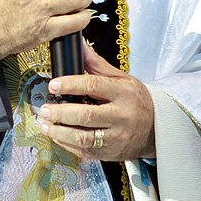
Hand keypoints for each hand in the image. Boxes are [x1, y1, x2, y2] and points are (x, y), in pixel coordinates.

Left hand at [36, 44, 155, 160]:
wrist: (156, 129)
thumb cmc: (136, 101)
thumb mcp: (122, 79)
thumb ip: (98, 65)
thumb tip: (81, 47)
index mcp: (124, 93)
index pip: (94, 86)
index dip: (71, 84)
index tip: (53, 85)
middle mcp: (122, 116)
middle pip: (86, 115)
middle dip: (61, 112)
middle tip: (44, 108)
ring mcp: (116, 137)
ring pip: (84, 138)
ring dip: (60, 132)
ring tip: (45, 124)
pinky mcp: (110, 153)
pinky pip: (85, 151)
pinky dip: (66, 144)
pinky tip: (56, 135)